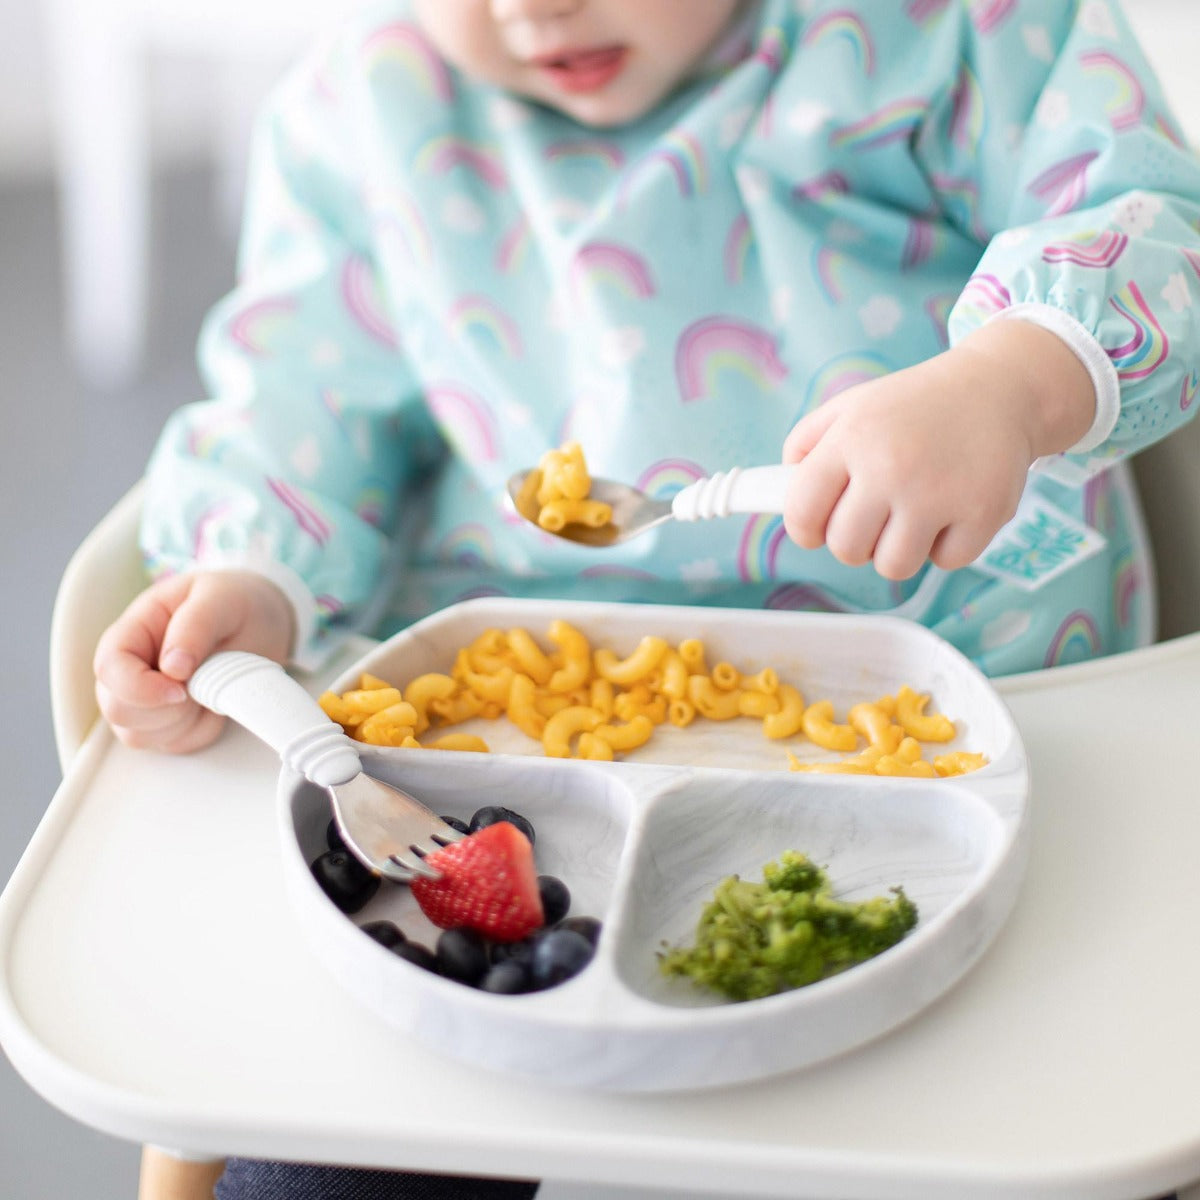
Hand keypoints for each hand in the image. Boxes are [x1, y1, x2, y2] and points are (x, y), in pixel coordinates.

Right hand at [94, 570, 294, 752]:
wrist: (263, 620)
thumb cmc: (236, 603)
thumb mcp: (222, 598)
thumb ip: (195, 625)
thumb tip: (173, 666)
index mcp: (134, 630)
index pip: (109, 668)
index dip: (138, 688)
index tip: (180, 689)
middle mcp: (132, 668)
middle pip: (117, 710)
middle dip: (165, 710)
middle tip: (206, 684)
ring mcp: (146, 700)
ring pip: (140, 735)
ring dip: (185, 721)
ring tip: (214, 685)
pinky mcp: (169, 723)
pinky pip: (176, 744)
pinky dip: (202, 731)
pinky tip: (217, 702)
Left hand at [781, 320, 1094, 579]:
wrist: (999, 388)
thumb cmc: (913, 406)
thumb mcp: (851, 407)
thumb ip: (805, 445)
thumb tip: (780, 493)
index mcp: (852, 438)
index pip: (802, 512)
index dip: (804, 529)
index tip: (815, 528)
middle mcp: (892, 466)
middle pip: (846, 548)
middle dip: (854, 540)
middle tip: (873, 516)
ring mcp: (939, 492)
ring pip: (893, 565)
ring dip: (899, 549)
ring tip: (912, 513)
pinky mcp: (983, 512)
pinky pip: (945, 562)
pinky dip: (946, 545)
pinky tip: (951, 509)